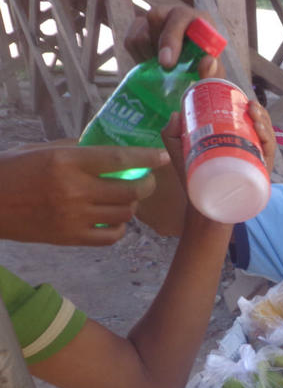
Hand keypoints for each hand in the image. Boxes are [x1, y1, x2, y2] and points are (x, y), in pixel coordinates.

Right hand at [0, 145, 169, 245]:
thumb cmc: (13, 170)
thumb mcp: (44, 150)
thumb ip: (78, 149)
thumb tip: (113, 151)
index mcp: (67, 162)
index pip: (119, 159)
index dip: (146, 158)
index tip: (162, 156)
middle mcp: (74, 190)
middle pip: (130, 191)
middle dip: (145, 184)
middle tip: (146, 180)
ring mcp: (74, 217)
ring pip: (125, 214)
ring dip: (131, 205)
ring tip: (125, 198)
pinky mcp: (71, 238)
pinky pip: (111, 237)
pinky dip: (119, 228)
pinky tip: (113, 220)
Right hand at [125, 4, 223, 78]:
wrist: (192, 73)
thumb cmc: (206, 72)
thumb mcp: (214, 76)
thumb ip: (213, 71)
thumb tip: (208, 62)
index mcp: (198, 20)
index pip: (181, 16)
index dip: (171, 38)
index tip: (167, 63)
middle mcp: (175, 14)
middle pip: (154, 17)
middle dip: (157, 46)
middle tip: (164, 67)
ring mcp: (157, 19)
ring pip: (141, 33)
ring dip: (150, 55)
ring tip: (165, 67)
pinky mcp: (141, 28)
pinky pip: (131, 41)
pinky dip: (139, 57)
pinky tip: (154, 64)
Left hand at [160, 99, 275, 188]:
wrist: (201, 206)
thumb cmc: (193, 178)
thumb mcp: (179, 152)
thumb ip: (171, 133)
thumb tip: (176, 114)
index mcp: (235, 140)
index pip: (247, 119)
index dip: (248, 105)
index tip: (242, 97)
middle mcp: (248, 149)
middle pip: (260, 125)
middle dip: (258, 111)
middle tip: (249, 105)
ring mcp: (254, 161)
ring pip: (266, 137)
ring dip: (264, 121)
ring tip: (254, 113)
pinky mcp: (259, 174)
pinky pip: (267, 156)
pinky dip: (268, 142)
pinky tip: (260, 131)